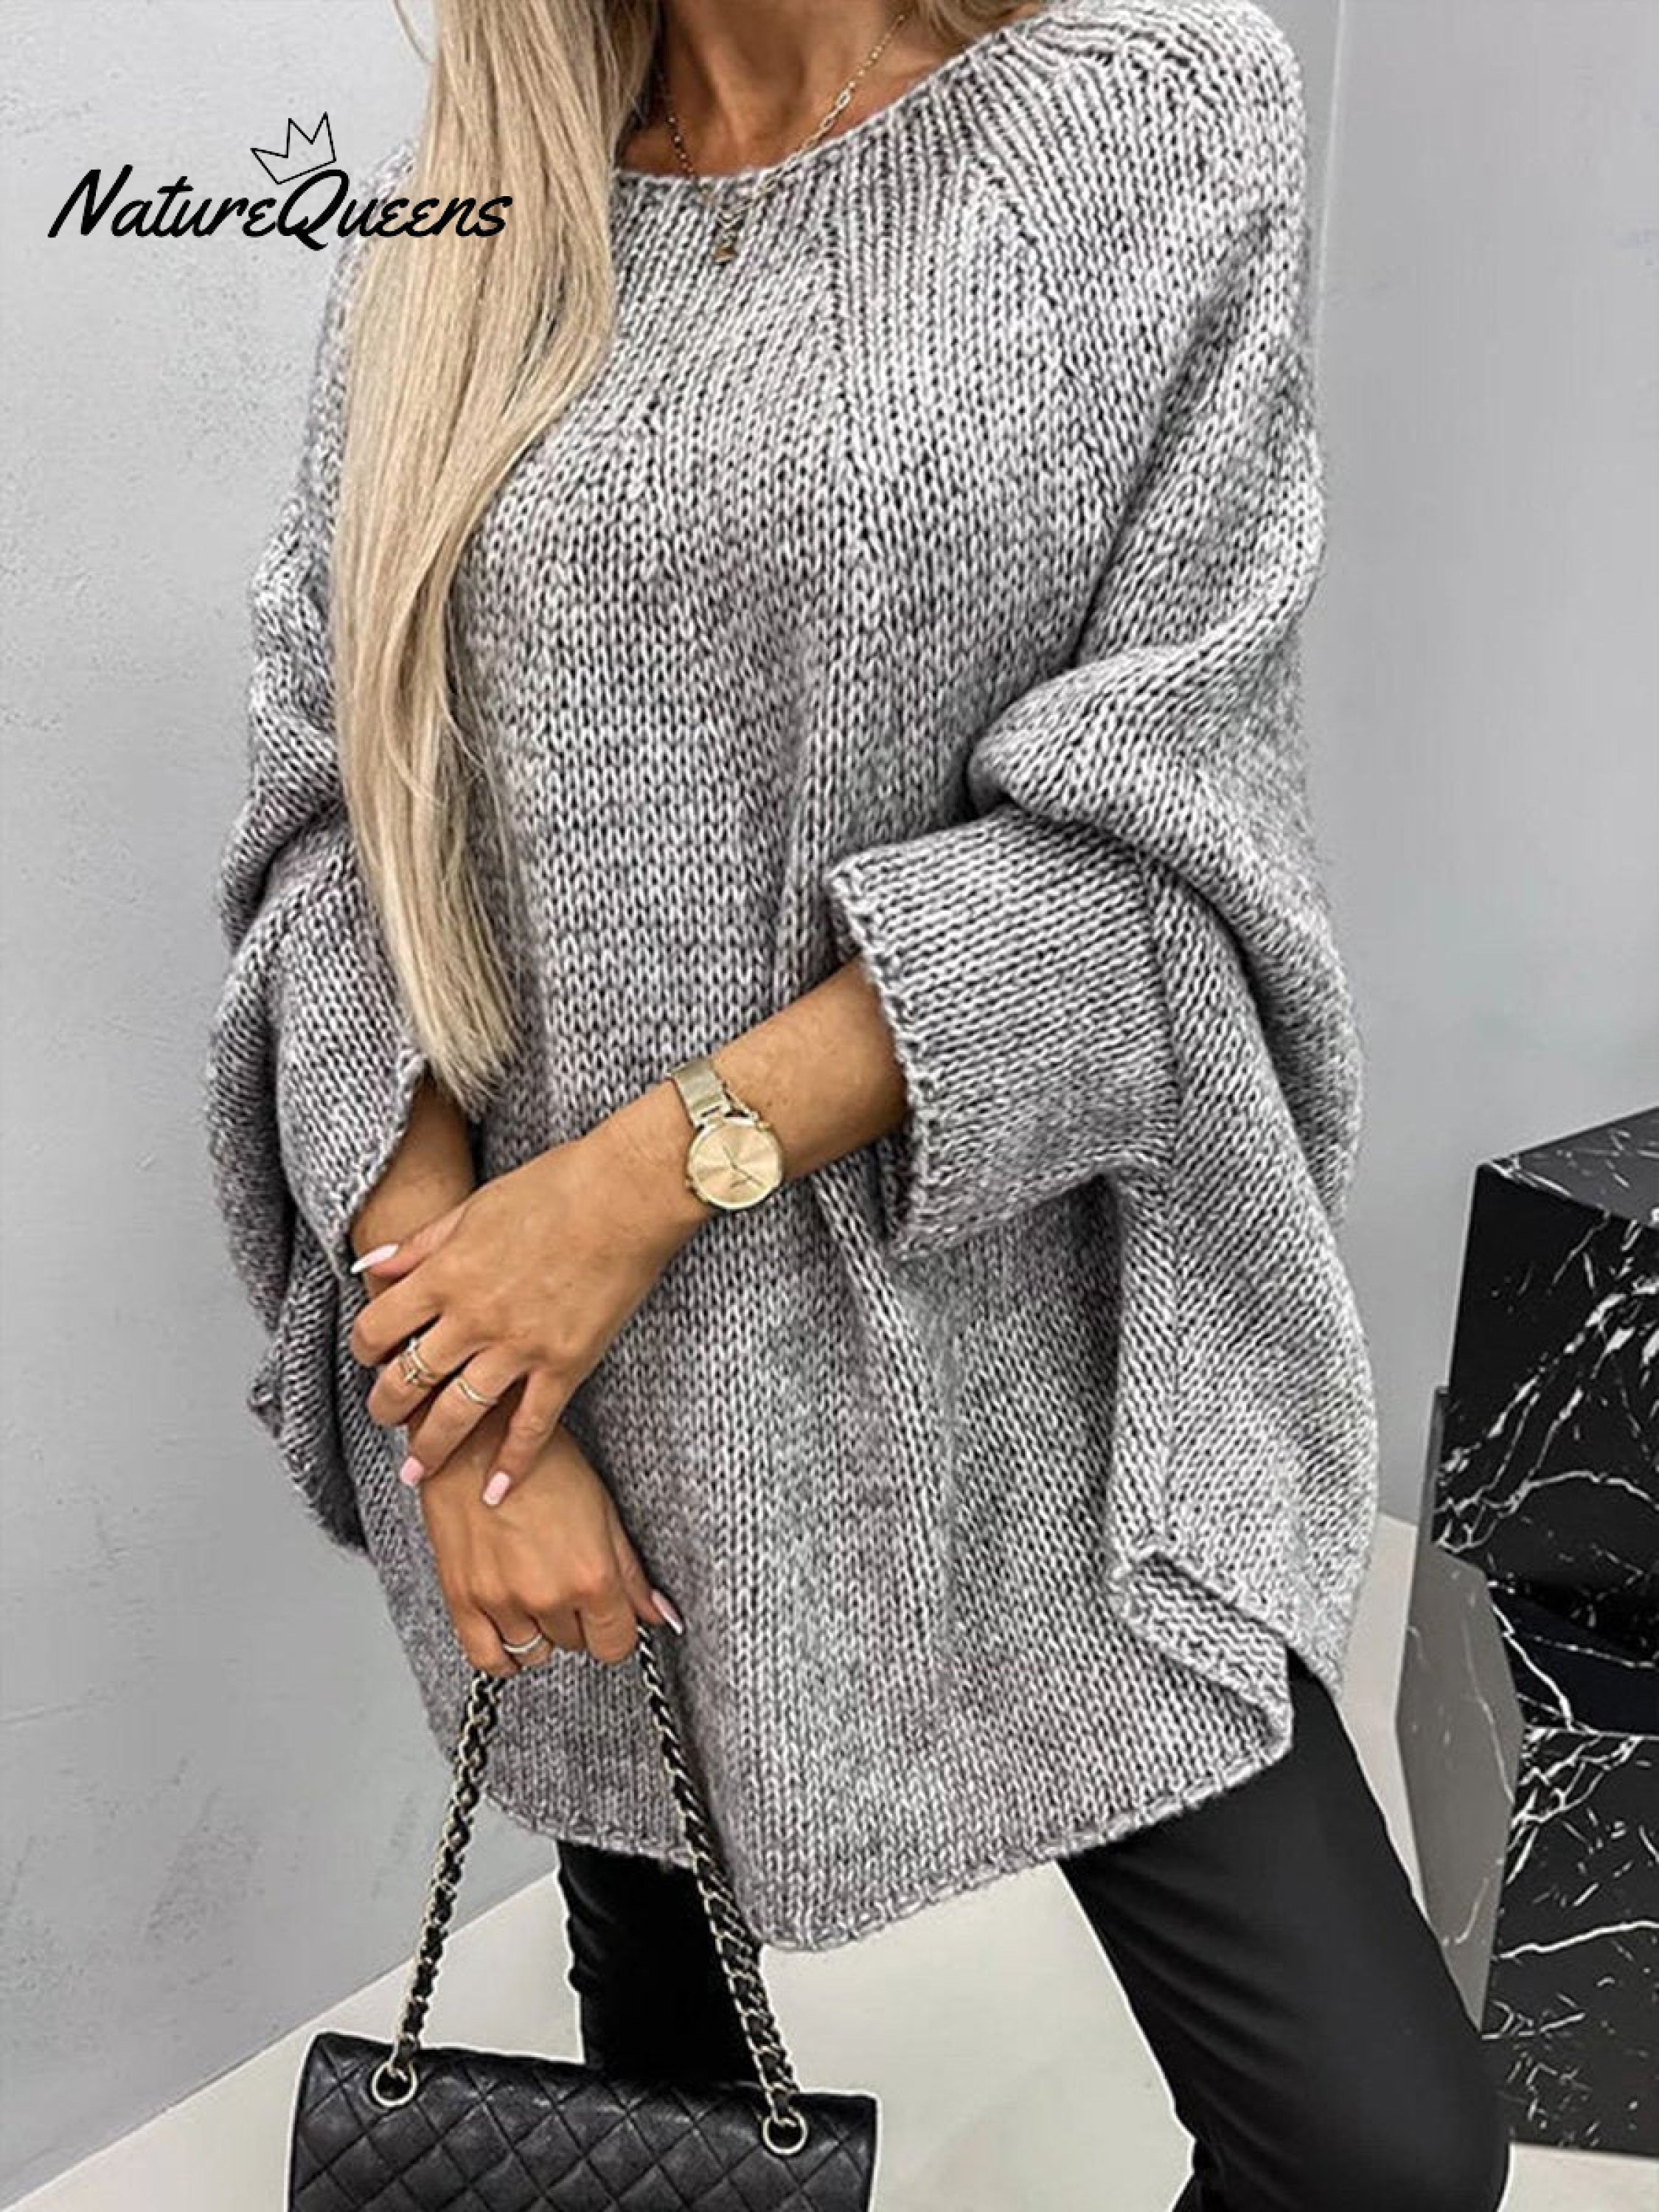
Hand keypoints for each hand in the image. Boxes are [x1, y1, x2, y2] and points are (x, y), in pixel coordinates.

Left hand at [348, 1098, 707, 1492]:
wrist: (627, 1194)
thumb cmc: (557, 1185)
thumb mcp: (475, 1205)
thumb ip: (423, 1243)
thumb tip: (374, 1267)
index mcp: (445, 1274)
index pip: (378, 1327)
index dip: (365, 1348)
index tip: (370, 1356)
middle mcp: (472, 1317)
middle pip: (408, 1380)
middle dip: (388, 1407)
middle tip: (386, 1420)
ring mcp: (518, 1347)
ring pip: (458, 1414)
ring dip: (432, 1447)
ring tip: (418, 1470)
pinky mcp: (565, 1364)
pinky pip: (531, 1426)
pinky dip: (513, 1462)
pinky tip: (498, 1491)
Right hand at [411, 1388, 682, 1675]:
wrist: (478, 1438)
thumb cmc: (541, 1462)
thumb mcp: (602, 1510)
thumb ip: (631, 1574)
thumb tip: (661, 1616)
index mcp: (590, 1574)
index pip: (616, 1645)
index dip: (616, 1630)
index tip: (609, 1615)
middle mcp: (547, 1594)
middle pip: (575, 1645)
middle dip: (577, 1620)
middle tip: (568, 1581)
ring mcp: (501, 1600)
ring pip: (534, 1652)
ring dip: (541, 1630)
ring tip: (537, 1590)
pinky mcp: (462, 1599)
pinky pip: (487, 1659)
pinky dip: (503, 1654)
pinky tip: (512, 1628)